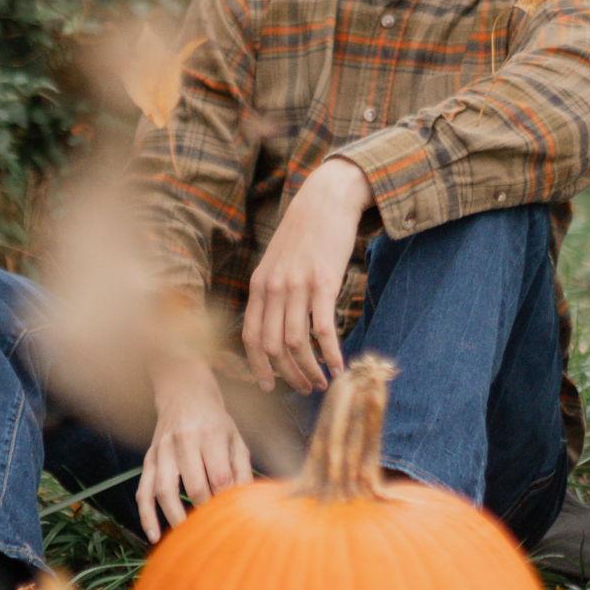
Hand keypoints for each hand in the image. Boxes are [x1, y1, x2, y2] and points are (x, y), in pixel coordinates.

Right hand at [138, 355, 251, 541]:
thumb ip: (242, 469)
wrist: (183, 391)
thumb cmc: (216, 420)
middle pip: (193, 485)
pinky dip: (146, 515)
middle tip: (214, 528)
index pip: (219, 474)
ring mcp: (162, 450)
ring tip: (187, 538)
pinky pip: (143, 491)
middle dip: (204, 510)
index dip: (226, 498)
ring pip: (164, 490)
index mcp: (211, 433)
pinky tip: (154, 535)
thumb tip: (247, 502)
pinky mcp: (148, 458)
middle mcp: (183, 440)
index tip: (233, 515)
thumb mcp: (235, 437)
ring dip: (175, 517)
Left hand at [243, 156, 369, 393]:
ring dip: (309, 370)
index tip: (269, 386)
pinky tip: (339, 366)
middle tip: (303, 389)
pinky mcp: (324, 283)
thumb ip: (273, 290)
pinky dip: (330, 354)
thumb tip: (275, 324)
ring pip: (296, 343)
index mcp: (259, 285)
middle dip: (287, 375)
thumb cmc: (305, 233)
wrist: (327, 199)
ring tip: (323, 382)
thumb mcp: (277, 260)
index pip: (250, 336)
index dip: (258, 366)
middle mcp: (274, 288)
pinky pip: (323, 330)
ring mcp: (298, 286)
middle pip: (272, 346)